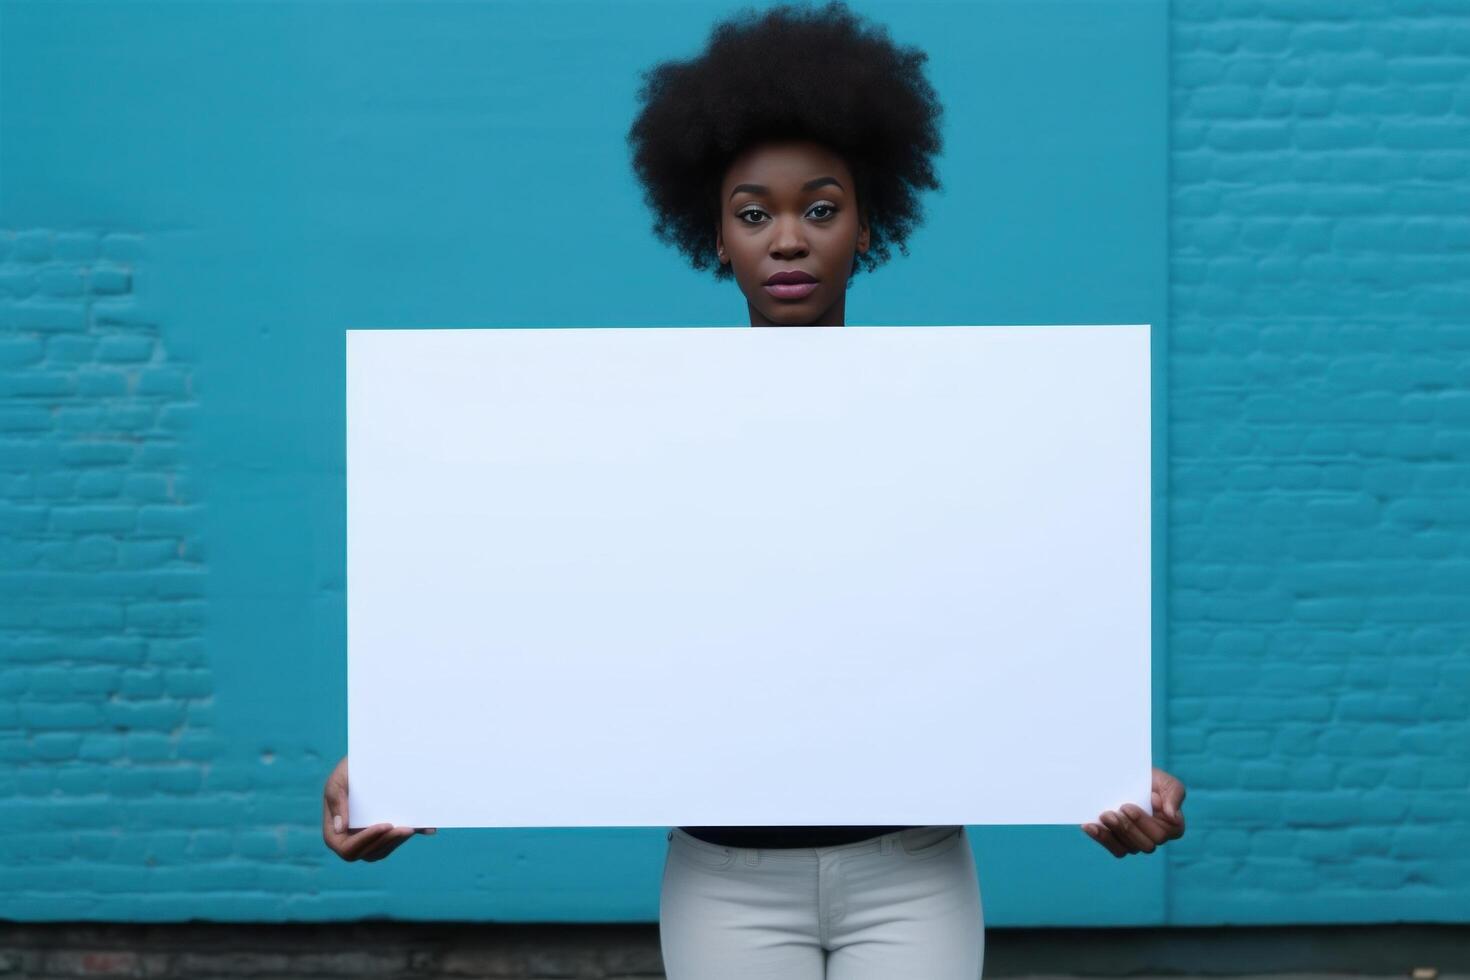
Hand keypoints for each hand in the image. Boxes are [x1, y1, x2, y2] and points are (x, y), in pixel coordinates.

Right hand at [321, 755, 436, 861]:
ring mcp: (369, 837)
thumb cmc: (348, 770)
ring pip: (382, 850)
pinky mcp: (386, 831)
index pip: (347, 848)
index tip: (385, 825)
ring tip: (411, 828)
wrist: (366, 761)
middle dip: (386, 842)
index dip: (365, 840)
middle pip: (367, 853)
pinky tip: (426, 828)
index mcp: (335, 831)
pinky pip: (396, 839)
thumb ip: (336, 800)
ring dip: (397, 841)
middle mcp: (351, 838)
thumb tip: (341, 829)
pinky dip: (411, 834)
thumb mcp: (338, 780)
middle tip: (405, 829)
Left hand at [1081, 766, 1185, 857]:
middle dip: (1128, 828)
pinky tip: (1089, 826)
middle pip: (1145, 844)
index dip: (1143, 822)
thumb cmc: (1151, 780)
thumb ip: (1174, 795)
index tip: (1128, 806)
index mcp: (1172, 827)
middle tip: (1114, 810)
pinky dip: (1101, 838)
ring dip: (1114, 833)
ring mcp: (1137, 843)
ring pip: (1129, 848)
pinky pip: (1114, 848)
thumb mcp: (1166, 782)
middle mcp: (1155, 838)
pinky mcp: (1121, 843)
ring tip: (1104, 815)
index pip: (1160, 834)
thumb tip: (1172, 815)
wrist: (1127, 778)